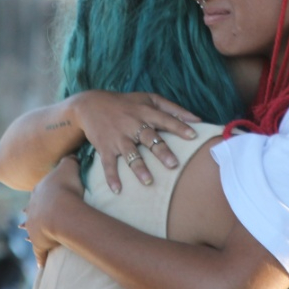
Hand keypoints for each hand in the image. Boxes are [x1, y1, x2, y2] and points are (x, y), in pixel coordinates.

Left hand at [23, 157, 84, 266]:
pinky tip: (40, 266)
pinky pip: (39, 253)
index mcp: (40, 192)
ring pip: (30, 231)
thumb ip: (70, 159)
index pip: (39, 192)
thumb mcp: (69, 167)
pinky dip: (40, 259)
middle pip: (31, 211)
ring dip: (29, 234)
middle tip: (26, 215)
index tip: (38, 196)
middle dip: (30, 213)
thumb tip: (72, 153)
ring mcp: (35, 227)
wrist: (61, 209)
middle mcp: (34, 210)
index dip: (41, 194)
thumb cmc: (66, 187)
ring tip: (25, 236)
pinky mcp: (40, 243)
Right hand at [72, 90, 199, 193]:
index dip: (179, 127)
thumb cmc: (126, 103)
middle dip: (161, 151)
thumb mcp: (149, 99)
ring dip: (138, 167)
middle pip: (149, 138)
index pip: (165, 119)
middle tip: (173, 165)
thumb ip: (173, 108)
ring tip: (148, 181)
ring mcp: (118, 137)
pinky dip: (111, 177)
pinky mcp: (105, 147)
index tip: (193, 136)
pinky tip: (117, 190)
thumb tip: (197, 119)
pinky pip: (108, 164)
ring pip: (130, 153)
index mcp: (145, 112)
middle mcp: (132, 124)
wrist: (90, 104)